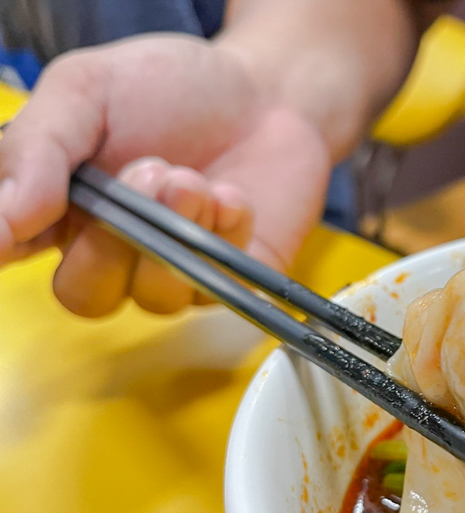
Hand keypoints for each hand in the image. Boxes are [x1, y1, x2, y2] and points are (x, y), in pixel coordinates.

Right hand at [0, 35, 330, 315]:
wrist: (266, 92)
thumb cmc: (172, 88)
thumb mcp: (87, 89)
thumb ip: (38, 147)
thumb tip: (5, 218)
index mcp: (62, 209)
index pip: (16, 250)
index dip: (12, 246)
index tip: (21, 232)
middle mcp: (114, 251)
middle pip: (85, 296)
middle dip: (111, 244)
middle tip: (149, 172)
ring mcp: (175, 270)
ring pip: (155, 298)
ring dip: (174, 231)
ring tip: (192, 178)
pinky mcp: (231, 279)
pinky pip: (217, 286)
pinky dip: (224, 235)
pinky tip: (231, 194)